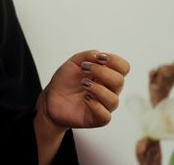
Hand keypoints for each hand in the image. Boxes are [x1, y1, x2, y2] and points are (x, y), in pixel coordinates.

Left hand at [34, 50, 129, 164]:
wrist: (51, 98)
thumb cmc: (65, 81)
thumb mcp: (73, 62)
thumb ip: (88, 55)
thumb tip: (100, 55)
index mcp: (106, 76)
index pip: (123, 68)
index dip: (115, 61)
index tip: (100, 58)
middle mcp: (109, 90)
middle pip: (119, 81)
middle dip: (101, 72)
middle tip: (84, 69)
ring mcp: (104, 105)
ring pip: (113, 99)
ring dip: (97, 89)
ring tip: (83, 84)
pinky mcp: (98, 119)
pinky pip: (105, 115)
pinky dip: (96, 105)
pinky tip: (85, 99)